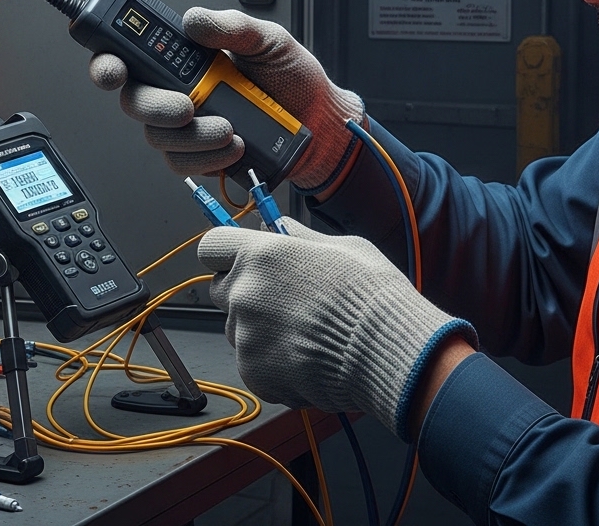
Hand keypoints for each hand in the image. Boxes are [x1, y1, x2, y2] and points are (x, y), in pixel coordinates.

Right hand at [88, 8, 363, 189]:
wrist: (321, 122)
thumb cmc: (293, 78)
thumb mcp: (268, 39)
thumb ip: (231, 26)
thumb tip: (193, 20)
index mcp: (185, 57)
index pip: (129, 54)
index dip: (106, 60)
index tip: (112, 69)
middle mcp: (178, 89)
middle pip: (134, 101)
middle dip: (155, 107)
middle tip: (186, 106)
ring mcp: (187, 125)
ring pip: (158, 137)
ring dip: (191, 136)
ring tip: (229, 128)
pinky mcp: (200, 155)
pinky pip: (183, 163)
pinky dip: (206, 158)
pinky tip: (235, 146)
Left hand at [200, 218, 475, 439]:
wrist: (386, 351)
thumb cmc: (371, 295)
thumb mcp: (342, 246)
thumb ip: (299, 236)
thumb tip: (277, 226)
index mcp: (261, 255)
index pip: (212, 246)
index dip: (224, 251)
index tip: (239, 258)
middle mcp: (244, 293)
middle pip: (219, 289)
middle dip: (242, 291)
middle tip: (281, 300)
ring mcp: (245, 336)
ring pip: (237, 329)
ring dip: (258, 329)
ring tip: (304, 334)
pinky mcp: (253, 372)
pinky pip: (252, 362)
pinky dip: (271, 362)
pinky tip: (306, 357)